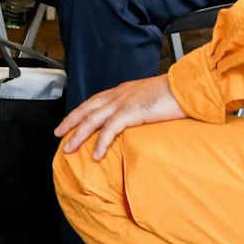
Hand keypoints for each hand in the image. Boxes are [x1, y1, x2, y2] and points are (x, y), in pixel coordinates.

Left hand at [56, 75, 185, 159]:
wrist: (185, 87)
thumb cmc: (173, 94)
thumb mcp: (150, 99)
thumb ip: (139, 107)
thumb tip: (137, 117)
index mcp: (121, 91)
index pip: (93, 101)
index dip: (80, 112)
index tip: (70, 121)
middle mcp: (117, 95)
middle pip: (86, 109)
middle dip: (70, 122)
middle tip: (58, 134)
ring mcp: (122, 103)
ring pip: (92, 120)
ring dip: (78, 135)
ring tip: (68, 149)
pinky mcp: (130, 113)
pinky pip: (110, 130)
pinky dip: (100, 144)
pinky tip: (95, 156)